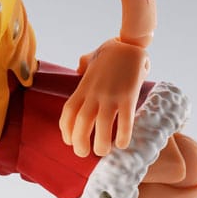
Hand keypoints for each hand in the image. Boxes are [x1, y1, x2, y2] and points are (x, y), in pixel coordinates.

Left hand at [59, 38, 149, 156]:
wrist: (130, 43)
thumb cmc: (112, 51)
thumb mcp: (92, 58)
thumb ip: (84, 65)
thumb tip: (79, 68)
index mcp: (83, 87)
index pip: (68, 112)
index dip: (66, 129)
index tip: (69, 141)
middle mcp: (94, 93)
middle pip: (82, 122)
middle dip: (80, 142)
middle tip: (83, 154)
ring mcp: (111, 95)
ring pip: (102, 125)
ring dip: (101, 143)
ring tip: (102, 152)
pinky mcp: (128, 95)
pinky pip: (125, 121)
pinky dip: (123, 135)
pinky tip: (122, 145)